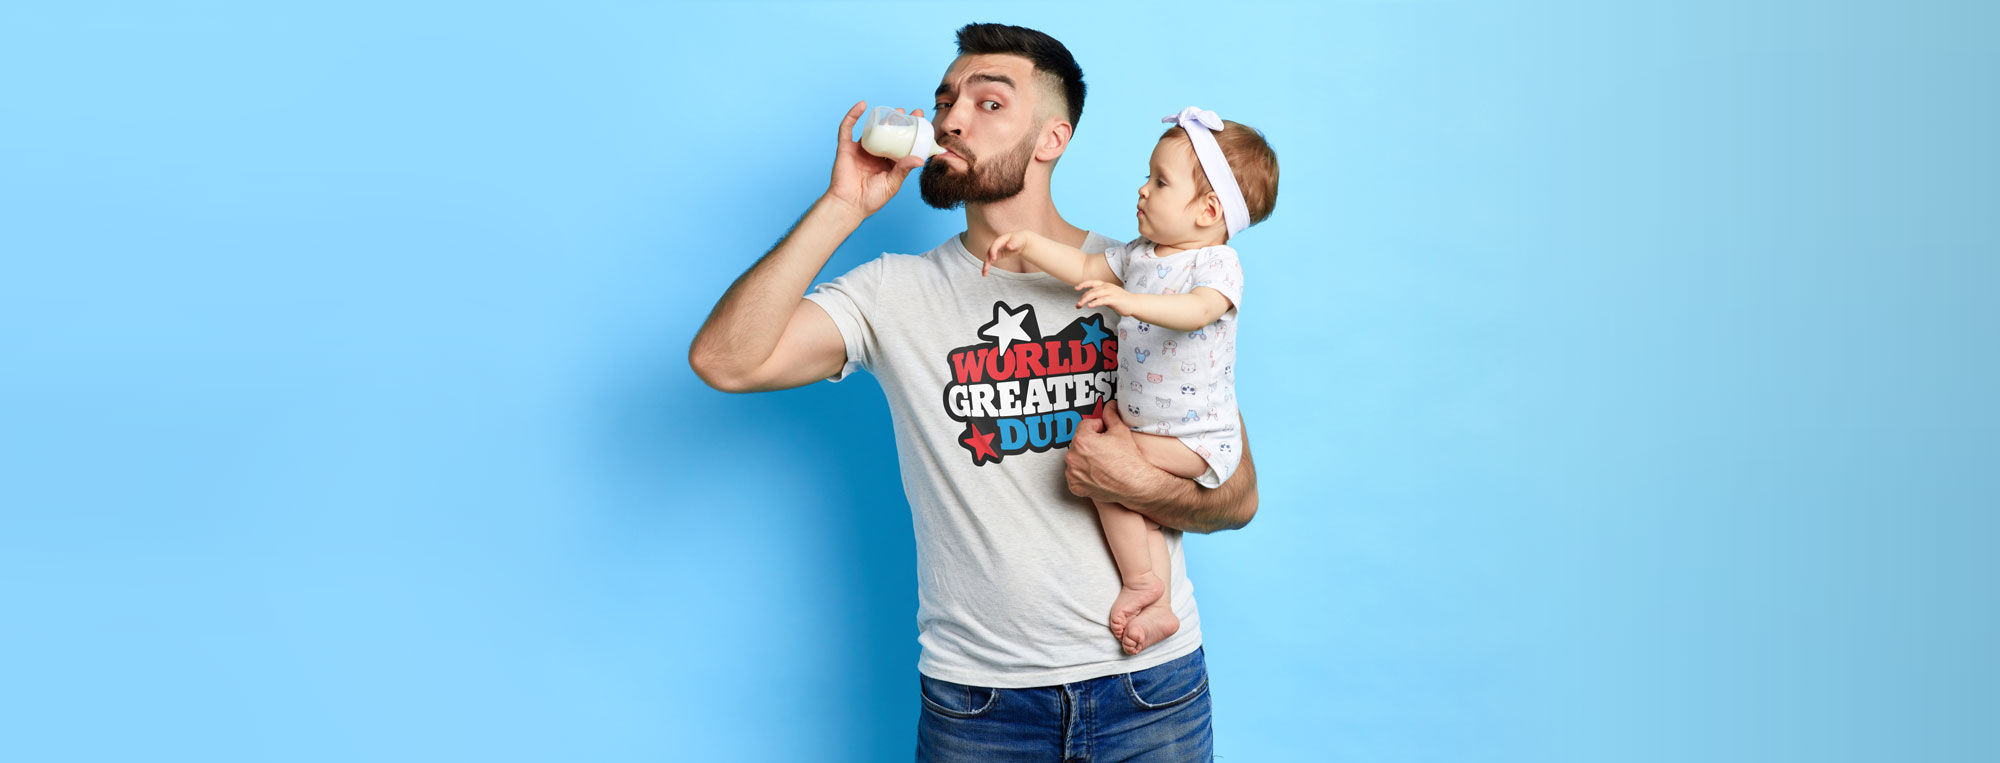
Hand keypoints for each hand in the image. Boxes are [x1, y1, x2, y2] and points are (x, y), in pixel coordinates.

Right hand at [824, 102, 929, 217]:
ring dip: (882, 117)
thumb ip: (903, 170)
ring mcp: (860, 150)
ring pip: (872, 129)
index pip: (901, 144)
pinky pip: (847, 128)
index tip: (920, 121)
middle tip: (909, 113)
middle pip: (888, 133)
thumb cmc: (871, 199)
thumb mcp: (892, 184)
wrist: (849, 205)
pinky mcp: (846, 147)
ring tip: (895, 110)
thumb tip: (920, 159)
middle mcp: (874, 154)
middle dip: (899, 122)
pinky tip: (863, 105)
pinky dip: (853, 115)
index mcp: (887, 163)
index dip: (910, 132)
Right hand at [984, 230, 1042, 276]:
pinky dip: (987, 267)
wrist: (1020, 241)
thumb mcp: (1018, 240)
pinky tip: (985, 274)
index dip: (993, 251)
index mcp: (1001, 239)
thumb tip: (1008, 246)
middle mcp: (996, 245)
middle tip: (986, 268)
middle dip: (987, 260)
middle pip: (989, 252)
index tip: (993, 259)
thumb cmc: (1020, 240)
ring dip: (985, 265)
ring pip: (988, 258)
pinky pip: (990, 261)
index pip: (995, 245)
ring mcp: (995, 250)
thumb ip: (1014, 243)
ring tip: (984, 274)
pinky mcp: (996, 256)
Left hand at [1065, 406, 1154, 503]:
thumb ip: (1111, 415)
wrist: (1134, 485)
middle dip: (1091, 442)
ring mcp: (1073, 473)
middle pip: (1079, 442)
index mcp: (1082, 440)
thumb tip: (1109, 407)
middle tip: (1106, 448)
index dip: (1098, 427)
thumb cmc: (1128, 461)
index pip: (1085, 425)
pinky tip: (1098, 472)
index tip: (1105, 433)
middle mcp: (1073, 457)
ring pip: (1076, 458)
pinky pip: (1075, 475)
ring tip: (1103, 461)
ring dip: (1085, 458)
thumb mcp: (1121, 431)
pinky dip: (1084, 474)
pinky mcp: (1075, 486)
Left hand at [1075, 279, 1136, 313]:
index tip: (1076, 288)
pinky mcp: (1114, 300)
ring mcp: (1111, 293)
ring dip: (1086, 299)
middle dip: (1083, 297)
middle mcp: (1107, 287)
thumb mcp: (1109, 296)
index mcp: (1105, 285)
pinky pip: (1102, 300)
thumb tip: (1090, 299)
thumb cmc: (1122, 300)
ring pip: (1095, 294)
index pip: (1092, 282)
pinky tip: (1090, 305)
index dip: (1083, 284)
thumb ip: (1100, 296)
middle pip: (1091, 290)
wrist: (1134, 303)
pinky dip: (1095, 302)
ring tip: (1080, 304)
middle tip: (1078, 304)